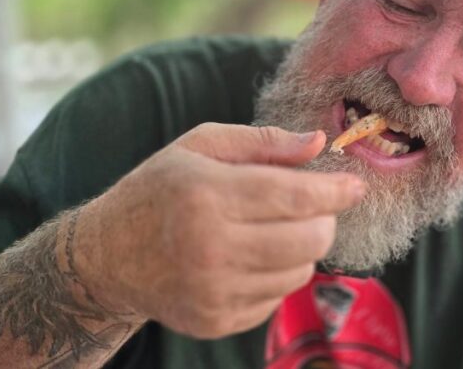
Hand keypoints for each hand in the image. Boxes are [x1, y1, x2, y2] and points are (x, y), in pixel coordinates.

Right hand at [73, 123, 364, 338]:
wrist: (106, 257)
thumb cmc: (158, 190)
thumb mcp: (199, 147)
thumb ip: (262, 142)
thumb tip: (317, 143)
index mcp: (206, 195)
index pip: (294, 196)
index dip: (334, 192)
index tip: (355, 186)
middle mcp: (210, 248)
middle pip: (308, 240)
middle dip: (324, 221)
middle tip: (312, 208)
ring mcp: (213, 291)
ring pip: (299, 272)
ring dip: (300, 249)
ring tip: (271, 231)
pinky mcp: (215, 320)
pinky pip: (276, 299)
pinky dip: (275, 276)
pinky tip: (248, 258)